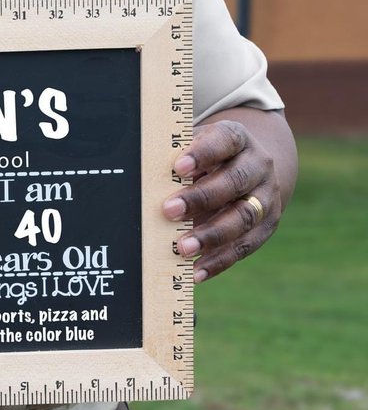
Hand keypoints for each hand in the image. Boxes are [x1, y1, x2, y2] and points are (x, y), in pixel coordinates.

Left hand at [163, 118, 283, 282]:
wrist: (249, 168)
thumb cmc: (207, 158)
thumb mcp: (195, 148)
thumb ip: (177, 158)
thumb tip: (142, 176)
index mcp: (237, 139)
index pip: (224, 141)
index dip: (203, 153)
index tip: (177, 167)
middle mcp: (258, 165)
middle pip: (235, 181)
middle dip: (201, 198)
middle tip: (168, 211)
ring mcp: (267, 196)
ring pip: (243, 217)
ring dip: (211, 235)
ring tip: (182, 248)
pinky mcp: (267, 225)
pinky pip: (245, 246)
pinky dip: (220, 260)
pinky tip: (196, 271)